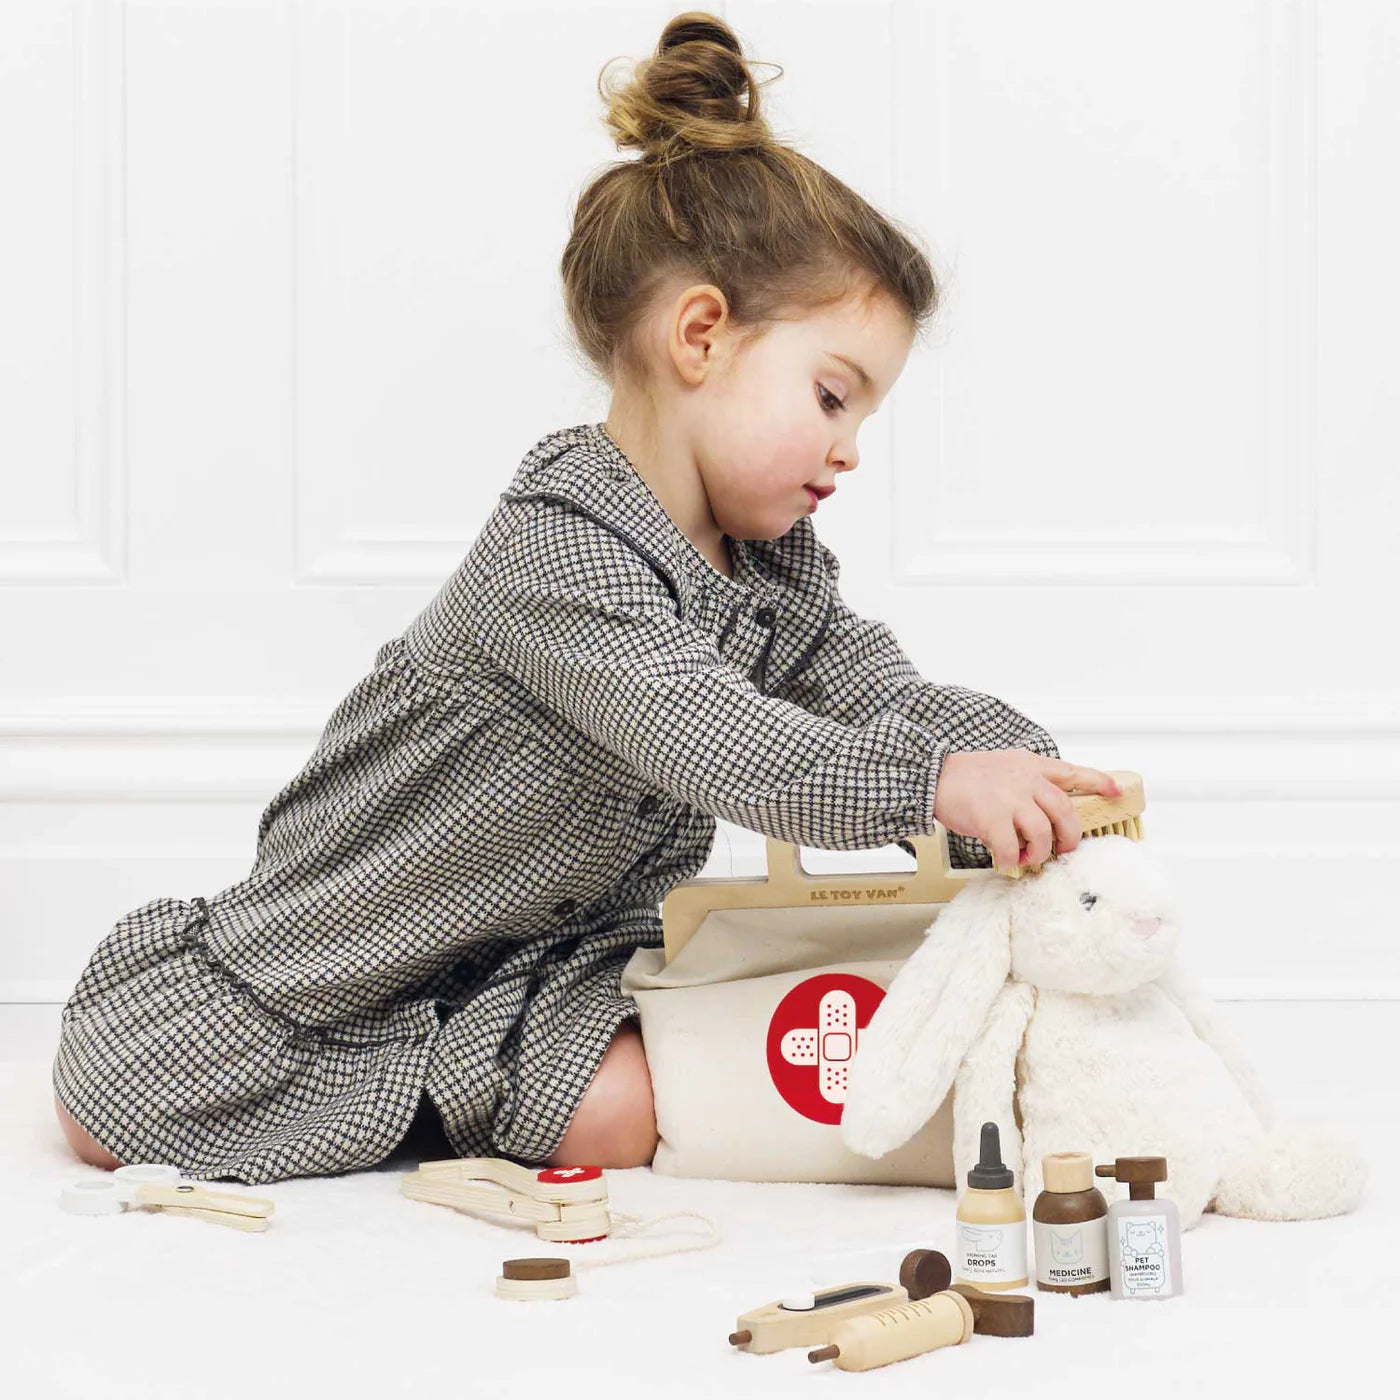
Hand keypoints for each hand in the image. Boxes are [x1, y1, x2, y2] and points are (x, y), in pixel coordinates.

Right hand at [932, 748, 1121, 869]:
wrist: (932, 776)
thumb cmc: (964, 777)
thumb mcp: (1003, 768)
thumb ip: (1027, 784)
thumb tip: (1043, 818)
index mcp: (1030, 765)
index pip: (1072, 772)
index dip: (1098, 782)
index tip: (1116, 790)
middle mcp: (1026, 779)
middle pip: (1065, 811)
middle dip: (1069, 837)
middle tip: (1062, 849)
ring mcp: (1009, 798)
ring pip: (1043, 832)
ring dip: (1038, 852)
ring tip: (1028, 858)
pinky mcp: (992, 816)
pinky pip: (1011, 848)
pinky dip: (1010, 859)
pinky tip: (1004, 860)